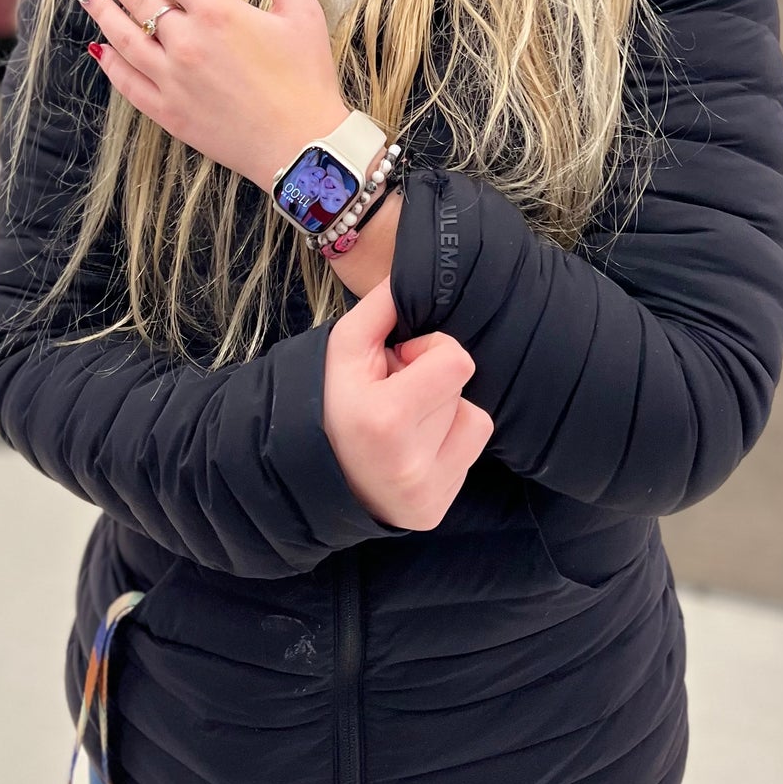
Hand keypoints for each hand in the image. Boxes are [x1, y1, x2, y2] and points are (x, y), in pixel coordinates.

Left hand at [71, 0, 347, 192]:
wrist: (303, 146)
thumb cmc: (307, 78)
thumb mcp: (302, 12)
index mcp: (217, 12)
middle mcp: (186, 42)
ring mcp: (172, 79)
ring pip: (122, 38)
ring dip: (100, 12)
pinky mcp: (168, 112)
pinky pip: (126, 82)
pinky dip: (109, 63)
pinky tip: (97, 48)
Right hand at [322, 276, 492, 530]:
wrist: (306, 477)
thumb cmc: (328, 402)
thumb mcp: (341, 348)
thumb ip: (382, 307)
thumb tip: (416, 272)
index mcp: (386, 420)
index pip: (457, 361)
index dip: (432, 350)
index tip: (401, 362)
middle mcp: (411, 463)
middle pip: (463, 388)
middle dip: (433, 382)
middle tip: (395, 395)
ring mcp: (425, 494)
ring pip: (475, 421)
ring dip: (446, 413)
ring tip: (405, 422)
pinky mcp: (434, 511)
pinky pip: (469, 454)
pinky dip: (447, 443)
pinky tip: (413, 447)